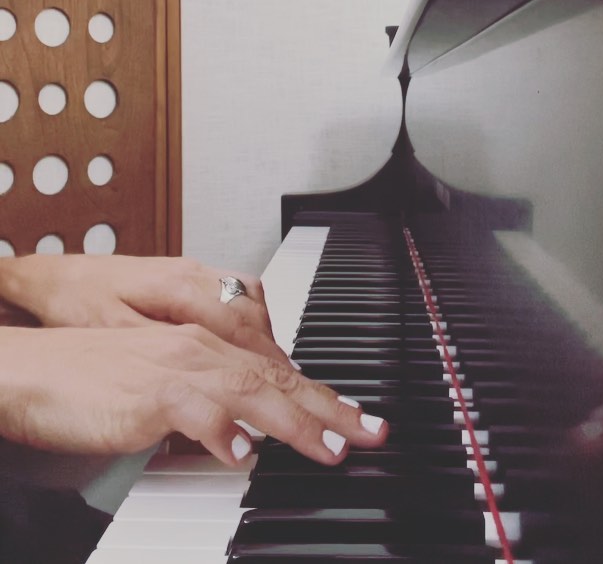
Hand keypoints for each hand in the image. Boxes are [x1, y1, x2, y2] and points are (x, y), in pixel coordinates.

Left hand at [0, 254, 283, 360]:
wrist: (52, 276)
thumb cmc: (75, 302)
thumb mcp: (114, 332)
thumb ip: (165, 351)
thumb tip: (206, 373)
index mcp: (177, 287)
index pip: (240, 322)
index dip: (266, 356)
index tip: (286, 383)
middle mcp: (192, 273)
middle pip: (254, 309)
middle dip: (275, 349)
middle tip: (291, 383)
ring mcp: (192, 270)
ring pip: (250, 297)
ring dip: (265, 333)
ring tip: (273, 368)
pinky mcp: (187, 274)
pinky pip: (236, 291)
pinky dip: (251, 319)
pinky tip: (248, 340)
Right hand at [0, 324, 387, 466]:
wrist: (34, 367)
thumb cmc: (93, 378)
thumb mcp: (160, 389)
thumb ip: (203, 403)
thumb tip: (239, 433)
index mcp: (204, 346)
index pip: (275, 370)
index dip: (320, 394)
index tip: (355, 417)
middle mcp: (198, 348)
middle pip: (277, 377)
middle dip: (329, 407)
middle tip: (370, 432)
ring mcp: (175, 367)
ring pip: (250, 390)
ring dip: (294, 420)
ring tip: (330, 447)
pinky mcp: (147, 392)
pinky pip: (195, 409)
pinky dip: (224, 430)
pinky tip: (245, 453)